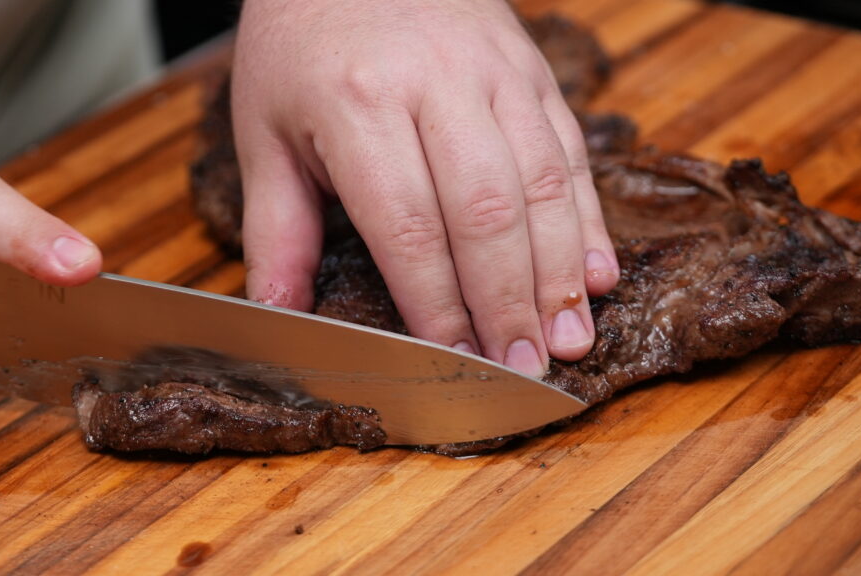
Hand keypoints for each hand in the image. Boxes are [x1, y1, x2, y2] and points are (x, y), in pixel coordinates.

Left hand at [233, 0, 618, 375]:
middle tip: (526, 368)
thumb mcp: (264, 129)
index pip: (408, 224)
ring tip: (571, 338)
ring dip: (560, 270)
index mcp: (357, 104)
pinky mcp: (528, 68)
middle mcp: (434, 85)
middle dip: (509, 301)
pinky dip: (587, 217)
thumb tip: (278, 313)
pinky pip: (568, 148)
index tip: (453, 359)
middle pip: (485, 210)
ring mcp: (492, 72)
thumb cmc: (299, 42)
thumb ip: (276, 228)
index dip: (437, 302)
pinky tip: (596, 272)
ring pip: (541, 182)